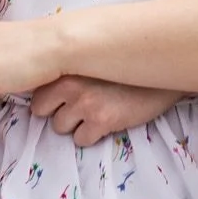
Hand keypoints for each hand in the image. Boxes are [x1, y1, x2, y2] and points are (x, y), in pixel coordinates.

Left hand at [29, 77, 183, 147]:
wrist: (161, 74)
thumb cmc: (126, 64)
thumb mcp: (92, 58)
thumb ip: (70, 66)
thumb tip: (47, 77)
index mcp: (66, 65)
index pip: (36, 92)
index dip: (49, 99)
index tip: (63, 98)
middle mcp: (71, 83)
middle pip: (42, 112)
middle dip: (57, 112)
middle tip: (78, 107)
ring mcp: (85, 103)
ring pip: (60, 128)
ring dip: (75, 124)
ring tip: (96, 112)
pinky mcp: (102, 120)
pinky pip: (81, 140)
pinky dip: (92, 136)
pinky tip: (106, 121)